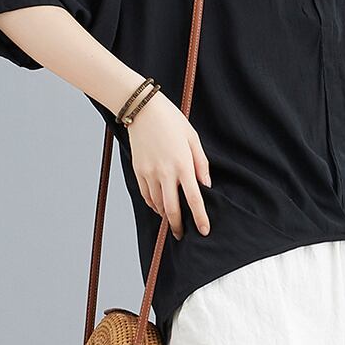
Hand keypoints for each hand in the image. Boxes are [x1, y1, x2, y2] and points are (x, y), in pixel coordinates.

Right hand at [125, 92, 211, 239]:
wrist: (143, 110)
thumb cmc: (172, 121)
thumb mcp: (193, 139)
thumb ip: (201, 164)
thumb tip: (206, 185)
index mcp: (183, 165)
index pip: (194, 199)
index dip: (200, 218)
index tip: (204, 230)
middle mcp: (165, 172)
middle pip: (172, 209)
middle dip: (177, 226)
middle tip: (181, 235)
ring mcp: (149, 173)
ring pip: (157, 204)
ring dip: (165, 215)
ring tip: (171, 220)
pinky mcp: (138, 170)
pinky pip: (146, 195)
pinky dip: (152, 204)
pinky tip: (158, 206)